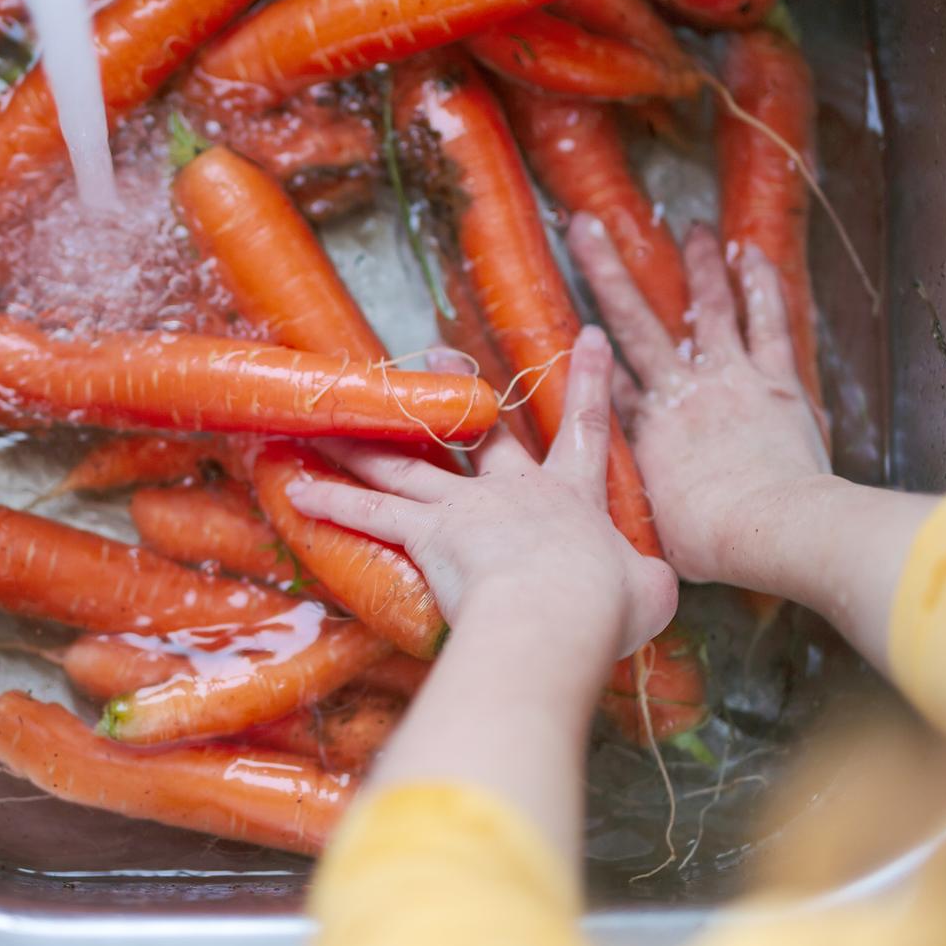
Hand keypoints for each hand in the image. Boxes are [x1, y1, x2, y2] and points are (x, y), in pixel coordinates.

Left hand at [285, 326, 676, 671]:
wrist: (559, 608)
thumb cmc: (607, 604)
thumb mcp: (648, 593)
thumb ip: (646, 581)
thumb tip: (648, 588)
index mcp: (573, 496)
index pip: (587, 429)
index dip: (590, 382)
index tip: (588, 337)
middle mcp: (515, 491)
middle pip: (479, 435)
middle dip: (458, 392)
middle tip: (439, 355)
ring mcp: (465, 507)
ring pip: (406, 467)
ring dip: (363, 445)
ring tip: (327, 424)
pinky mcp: (426, 532)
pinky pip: (369, 514)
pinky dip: (332, 501)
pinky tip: (296, 490)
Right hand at [569, 214, 830, 585]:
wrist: (770, 529)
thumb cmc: (710, 541)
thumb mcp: (653, 529)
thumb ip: (633, 505)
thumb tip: (608, 523)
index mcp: (643, 428)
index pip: (604, 376)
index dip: (583, 344)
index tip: (567, 314)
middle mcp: (679, 391)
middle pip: (634, 320)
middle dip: (608, 269)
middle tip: (587, 227)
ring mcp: (729, 378)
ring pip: (708, 309)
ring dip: (698, 267)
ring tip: (690, 228)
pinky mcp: (775, 381)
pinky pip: (768, 323)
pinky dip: (761, 288)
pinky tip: (751, 255)